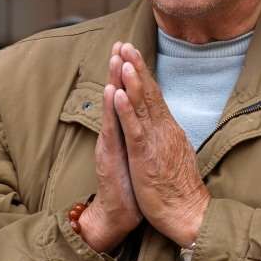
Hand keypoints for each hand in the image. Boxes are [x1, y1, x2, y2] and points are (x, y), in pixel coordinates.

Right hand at [79, 43, 143, 252]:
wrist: (118, 216)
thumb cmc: (133, 189)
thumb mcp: (140, 157)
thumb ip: (140, 137)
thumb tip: (149, 122)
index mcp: (126, 133)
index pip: (128, 98)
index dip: (130, 75)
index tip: (131, 51)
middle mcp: (116, 134)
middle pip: (117, 96)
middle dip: (119, 69)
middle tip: (120, 44)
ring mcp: (111, 143)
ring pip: (113, 106)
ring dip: (114, 79)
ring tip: (115, 57)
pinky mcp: (111, 156)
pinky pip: (114, 128)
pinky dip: (113, 109)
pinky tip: (112, 91)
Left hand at [112, 42, 209, 245]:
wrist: (189, 215)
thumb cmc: (180, 190)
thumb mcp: (175, 155)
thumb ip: (169, 137)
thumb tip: (167, 125)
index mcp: (168, 130)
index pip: (154, 96)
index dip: (143, 74)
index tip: (133, 54)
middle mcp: (164, 130)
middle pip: (149, 92)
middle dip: (136, 66)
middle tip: (126, 43)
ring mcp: (155, 141)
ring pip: (142, 105)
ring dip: (131, 80)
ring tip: (123, 57)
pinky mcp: (146, 156)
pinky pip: (135, 129)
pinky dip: (126, 110)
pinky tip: (118, 94)